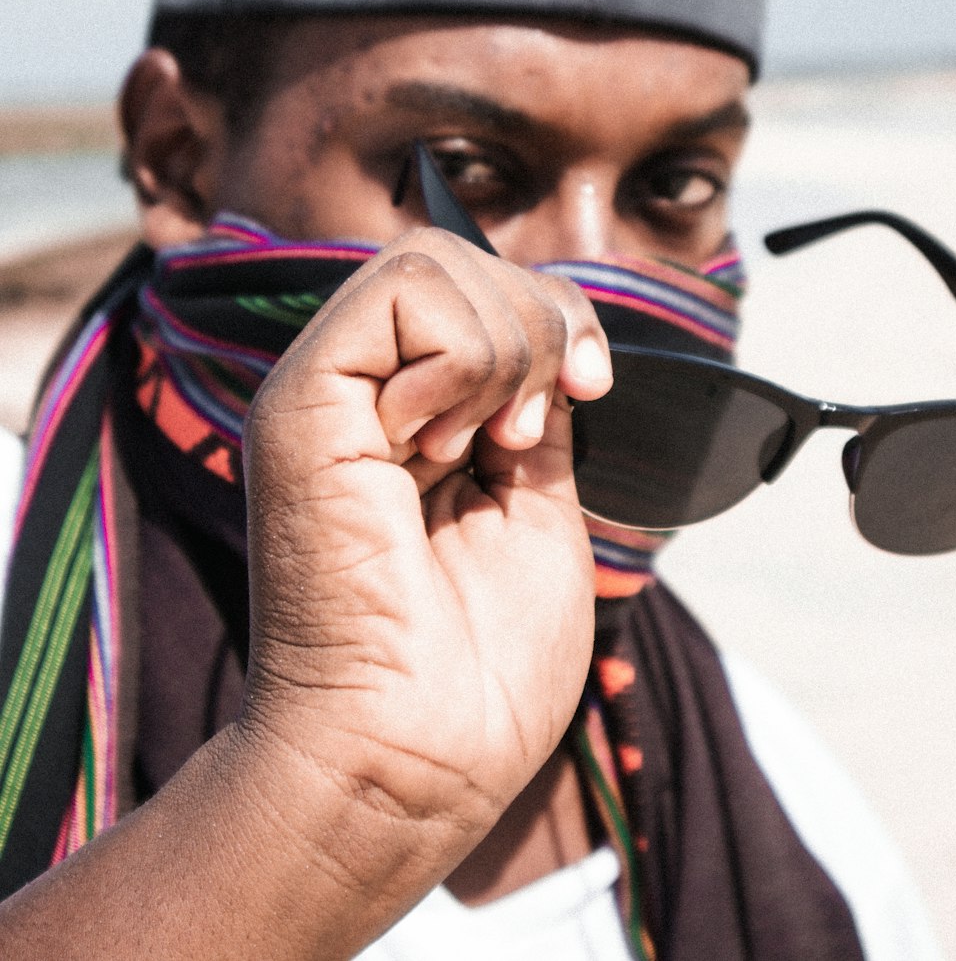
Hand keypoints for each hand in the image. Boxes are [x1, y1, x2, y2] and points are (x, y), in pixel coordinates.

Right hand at [0, 232, 611, 959]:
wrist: (415, 763)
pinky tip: (437, 444)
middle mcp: (358, 394)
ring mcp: (322, 392)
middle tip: (522, 435)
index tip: (591, 386)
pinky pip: (400, 295)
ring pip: (431, 260)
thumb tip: (550, 331)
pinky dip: (459, 358)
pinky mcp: (301, 405)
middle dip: (536, 323)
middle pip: (457, 257)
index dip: (553, 313)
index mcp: (408, 417)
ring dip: (500, 350)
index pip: (478, 288)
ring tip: (477, 451)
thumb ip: (534, 410)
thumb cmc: (477, 669)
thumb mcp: (539, 506)